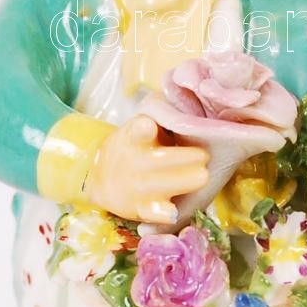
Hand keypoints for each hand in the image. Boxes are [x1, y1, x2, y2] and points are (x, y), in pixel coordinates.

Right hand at [86, 115, 209, 223]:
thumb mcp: (141, 127)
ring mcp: (137, 187)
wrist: (103, 178)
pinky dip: (163, 214)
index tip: (148, 125)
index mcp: (134, 137)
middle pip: (159, 160)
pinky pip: (153, 214)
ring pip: (161, 185)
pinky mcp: (141, 209)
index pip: (136, 131)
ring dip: (183, 181)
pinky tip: (172, 212)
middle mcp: (134, 162)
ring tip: (202, 175)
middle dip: (184, 158)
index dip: (142, 128)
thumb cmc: (136, 146)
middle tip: (203, 155)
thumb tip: (192, 93)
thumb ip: (162, 115)